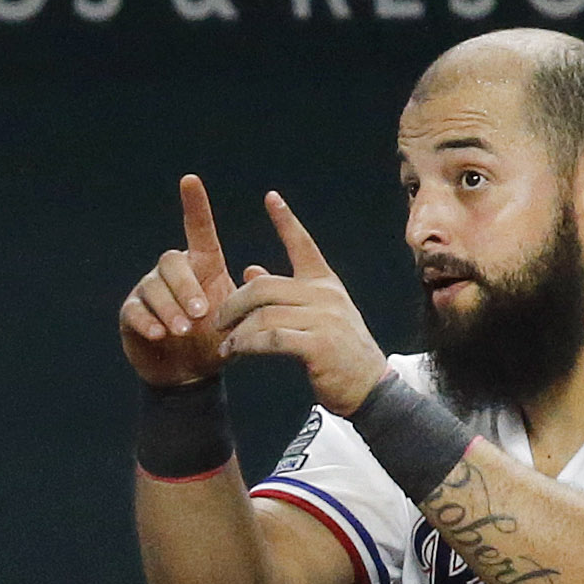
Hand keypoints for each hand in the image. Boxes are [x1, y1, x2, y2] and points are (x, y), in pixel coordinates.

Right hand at [119, 175, 233, 388]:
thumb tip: (253, 269)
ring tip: (183, 331)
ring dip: (170, 309)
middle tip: (201, 314)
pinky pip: (135, 310)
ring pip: (154, 288)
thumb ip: (248, 298)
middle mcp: (174, 272)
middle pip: (172, 262)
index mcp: (202, 265)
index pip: (197, 229)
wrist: (190, 373)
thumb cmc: (217, 341)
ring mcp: (149, 291)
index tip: (190, 179)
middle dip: (186, 288)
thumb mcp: (239, 320)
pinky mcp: (131, 314)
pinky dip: (148, 321)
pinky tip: (160, 334)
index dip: (194, 204)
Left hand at [215, 192, 392, 414]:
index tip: (271, 197)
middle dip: (233, 303)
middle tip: (216, 320)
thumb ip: (283, 293)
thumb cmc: (336, 351)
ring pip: (263, 314)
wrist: (368, 386)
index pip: (303, 245)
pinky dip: (247, 345)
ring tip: (225, 344)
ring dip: (236, 331)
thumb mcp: (313, 316)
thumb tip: (251, 269)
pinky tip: (237, 351)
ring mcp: (324, 319)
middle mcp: (325, 295)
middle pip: (264, 286)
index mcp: (325, 283)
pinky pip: (271, 339)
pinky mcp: (318, 345)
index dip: (286, 221)